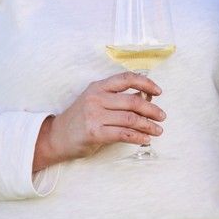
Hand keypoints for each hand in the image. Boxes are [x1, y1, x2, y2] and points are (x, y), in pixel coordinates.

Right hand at [32, 72, 165, 171]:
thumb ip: (119, 99)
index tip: (159, 92)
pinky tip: (146, 139)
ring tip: (158, 130)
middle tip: (162, 116)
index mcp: (98, 86)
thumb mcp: (97, 101)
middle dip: (152, 110)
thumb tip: (147, 97)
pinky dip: (138, 137)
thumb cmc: (81, 119)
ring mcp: (94, 115)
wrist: (56, 137)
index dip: (146, 83)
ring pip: (131, 119)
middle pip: (133, 101)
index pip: (126, 78)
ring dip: (148, 126)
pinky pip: (124, 134)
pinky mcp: (95, 133)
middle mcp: (96, 98)